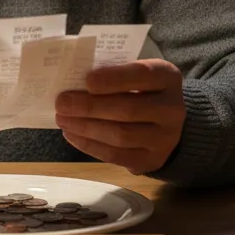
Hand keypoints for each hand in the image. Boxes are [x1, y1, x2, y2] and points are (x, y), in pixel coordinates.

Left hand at [54, 59, 184, 174]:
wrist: (166, 122)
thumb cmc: (141, 90)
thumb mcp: (135, 74)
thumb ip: (113, 74)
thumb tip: (74, 82)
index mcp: (167, 78)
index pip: (142, 75)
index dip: (114, 78)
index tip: (87, 80)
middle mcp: (172, 109)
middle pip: (128, 109)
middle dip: (90, 107)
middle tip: (62, 103)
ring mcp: (165, 138)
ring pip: (120, 135)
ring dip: (86, 128)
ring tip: (62, 119)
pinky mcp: (152, 160)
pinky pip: (116, 155)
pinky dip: (90, 145)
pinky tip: (72, 135)